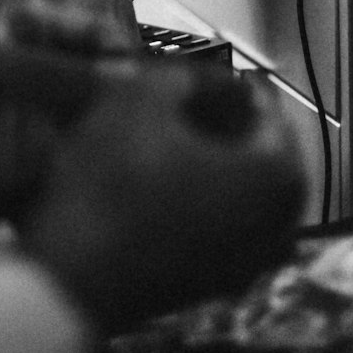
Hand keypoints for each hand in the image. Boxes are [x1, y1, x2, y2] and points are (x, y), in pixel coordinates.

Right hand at [16, 65, 305, 331]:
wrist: (71, 277)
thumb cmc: (115, 180)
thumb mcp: (142, 99)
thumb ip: (186, 76)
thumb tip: (207, 78)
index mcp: (279, 176)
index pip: (267, 108)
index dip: (229, 79)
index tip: (196, 66)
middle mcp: (281, 226)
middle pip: (258, 153)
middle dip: (224, 122)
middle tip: (183, 98)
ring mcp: (250, 264)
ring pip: (239, 192)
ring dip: (210, 161)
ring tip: (165, 136)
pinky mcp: (214, 286)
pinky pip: (221, 225)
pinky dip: (198, 198)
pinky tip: (156, 180)